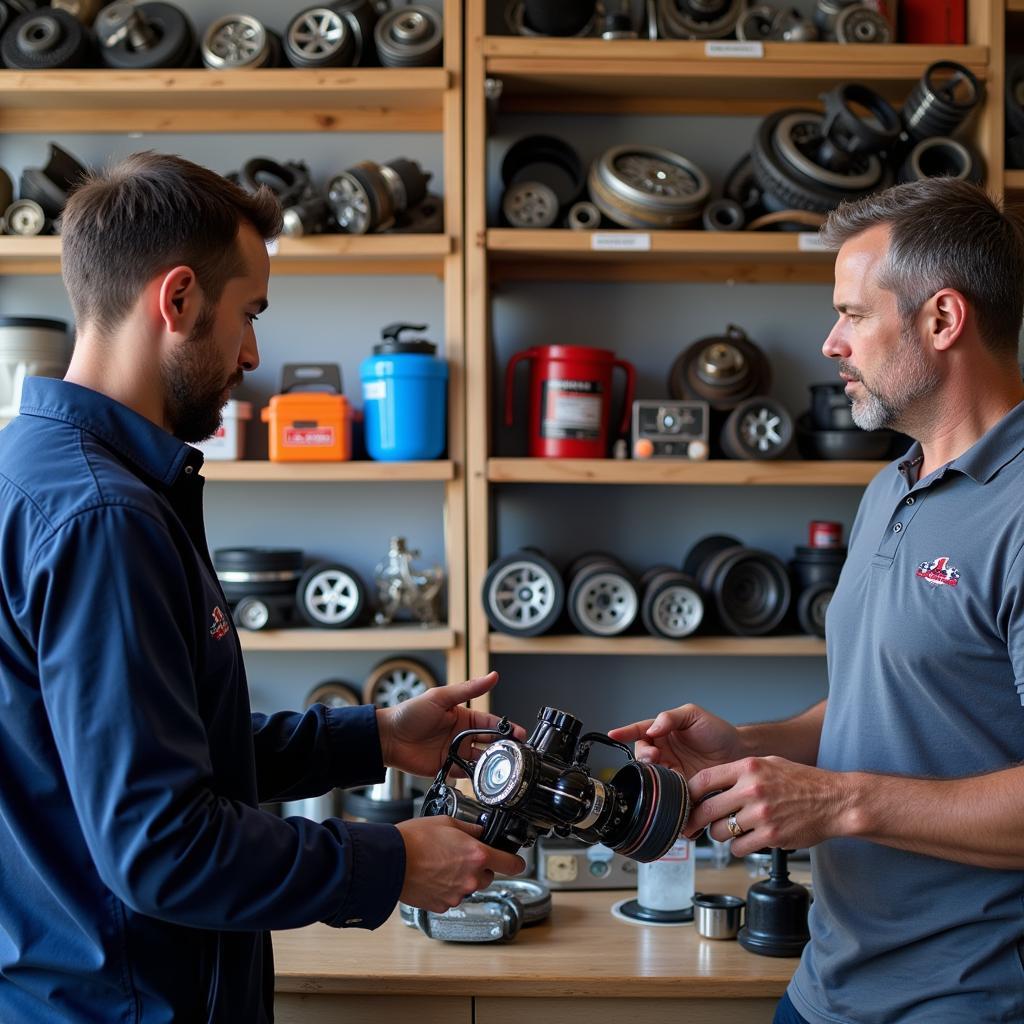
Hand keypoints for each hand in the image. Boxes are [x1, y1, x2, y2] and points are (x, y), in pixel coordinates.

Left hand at [377, 672, 525, 778]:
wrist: (388, 737)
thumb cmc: (410, 713)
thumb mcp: (441, 697)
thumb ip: (468, 689)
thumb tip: (492, 676)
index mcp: (463, 717)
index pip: (491, 723)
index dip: (508, 729)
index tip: (521, 735)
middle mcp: (462, 735)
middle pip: (490, 743)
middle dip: (505, 749)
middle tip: (518, 755)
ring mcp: (456, 753)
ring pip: (481, 760)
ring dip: (492, 764)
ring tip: (504, 768)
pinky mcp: (447, 768)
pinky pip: (467, 774)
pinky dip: (477, 777)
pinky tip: (485, 779)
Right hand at [395, 816, 525, 912]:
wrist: (390, 861)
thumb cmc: (414, 840)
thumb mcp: (446, 822)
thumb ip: (469, 828)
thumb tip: (479, 831)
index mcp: (477, 855)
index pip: (512, 864)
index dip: (515, 862)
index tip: (515, 861)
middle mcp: (471, 878)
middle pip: (488, 876)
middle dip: (478, 868)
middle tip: (460, 856)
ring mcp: (457, 894)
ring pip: (469, 887)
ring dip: (462, 878)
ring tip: (441, 864)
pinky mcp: (443, 905)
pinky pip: (452, 897)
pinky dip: (446, 889)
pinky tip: (433, 876)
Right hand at [607, 703, 744, 778]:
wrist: (739, 754)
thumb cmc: (717, 731)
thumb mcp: (694, 715)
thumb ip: (671, 717)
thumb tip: (653, 727)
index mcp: (663, 732)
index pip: (640, 731)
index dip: (626, 732)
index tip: (614, 734)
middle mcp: (664, 752)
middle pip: (642, 755)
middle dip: (643, 756)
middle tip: (654, 756)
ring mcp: (671, 770)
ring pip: (651, 773)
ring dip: (653, 773)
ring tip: (663, 771)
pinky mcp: (681, 787)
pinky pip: (667, 789)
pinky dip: (665, 790)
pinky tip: (669, 788)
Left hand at [685, 756, 850, 857]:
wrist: (835, 801)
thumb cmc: (802, 782)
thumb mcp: (769, 763)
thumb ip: (740, 771)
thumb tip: (710, 783)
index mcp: (749, 767)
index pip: (704, 779)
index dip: (688, 793)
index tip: (684, 801)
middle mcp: (752, 789)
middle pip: (707, 809)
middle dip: (695, 820)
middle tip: (691, 825)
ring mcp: (761, 814)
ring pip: (720, 832)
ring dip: (720, 834)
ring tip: (731, 829)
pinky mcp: (771, 836)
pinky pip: (739, 848)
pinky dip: (738, 847)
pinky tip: (747, 839)